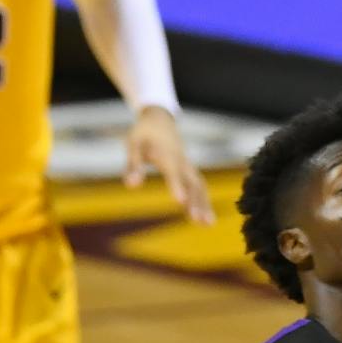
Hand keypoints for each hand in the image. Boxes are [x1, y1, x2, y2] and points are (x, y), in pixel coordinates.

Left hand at [126, 107, 213, 223]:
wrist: (158, 118)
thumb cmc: (143, 133)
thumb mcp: (132, 145)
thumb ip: (133, 165)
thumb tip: (132, 186)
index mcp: (167, 154)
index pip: (173, 172)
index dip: (176, 186)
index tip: (181, 202)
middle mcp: (182, 161)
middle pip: (193, 182)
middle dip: (198, 202)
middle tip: (200, 222)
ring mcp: (187, 165)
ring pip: (199, 185)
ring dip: (204, 204)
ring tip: (209, 224)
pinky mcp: (188, 168)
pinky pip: (199, 185)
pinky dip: (203, 199)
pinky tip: (204, 214)